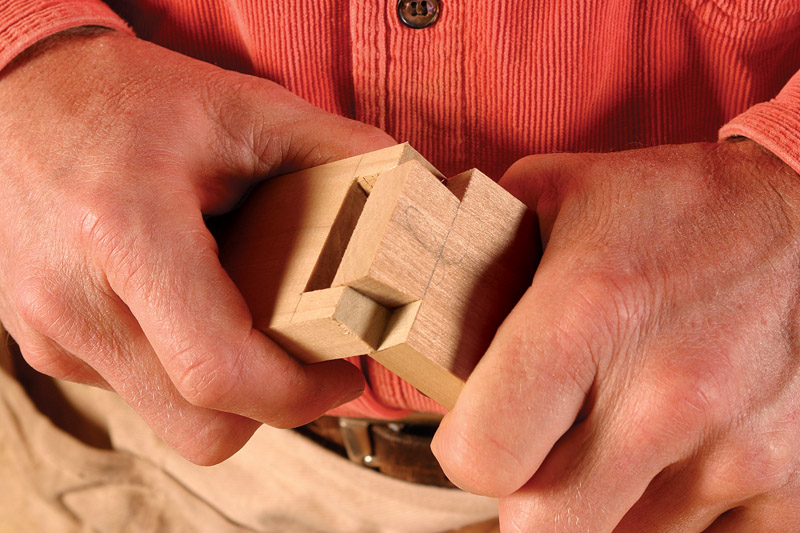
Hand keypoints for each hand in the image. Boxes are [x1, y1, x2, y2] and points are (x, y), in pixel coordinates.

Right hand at [0, 28, 393, 463]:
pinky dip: (182, 367)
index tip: (342, 371)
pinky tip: (195, 306)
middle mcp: (73, 300)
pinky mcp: (45, 344)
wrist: (18, 95)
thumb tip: (413, 189)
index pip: (219, 372)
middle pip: (199, 425)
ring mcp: (50, 332)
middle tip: (308, 355)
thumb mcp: (240, 106)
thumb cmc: (126, 98)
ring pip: (170, 417)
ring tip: (250, 319)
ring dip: (228, 390)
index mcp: (124, 234)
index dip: (299, 394)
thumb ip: (336, 150)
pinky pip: (137, 390)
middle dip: (270, 407)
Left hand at [432, 140, 799, 530]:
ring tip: (617, 435)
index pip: (482, 458)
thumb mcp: (561, 193)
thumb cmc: (681, 205)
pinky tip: (674, 456)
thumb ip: (481, 261)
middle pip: (545, 529)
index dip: (467, 451)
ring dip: (601, 504)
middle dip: (526, 498)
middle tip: (539, 453)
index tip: (481, 430)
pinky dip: (673, 515)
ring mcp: (738, 448)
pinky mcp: (791, 483)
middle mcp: (665, 394)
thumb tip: (433, 332)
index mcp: (588, 313)